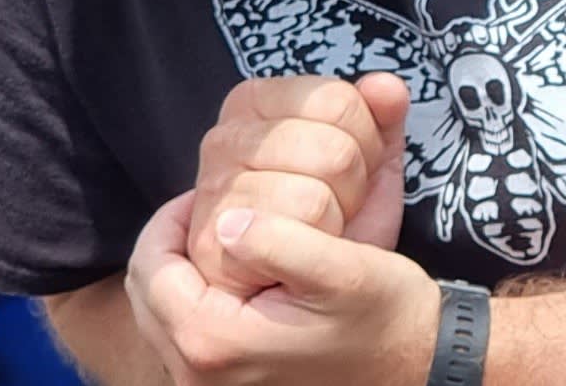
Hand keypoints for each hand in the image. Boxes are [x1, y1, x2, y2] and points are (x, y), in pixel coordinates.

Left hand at [128, 192, 440, 385]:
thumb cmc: (386, 318)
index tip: (207, 198)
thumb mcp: (344, 270)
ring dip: (179, 274)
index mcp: (214, 343)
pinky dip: (195, 302)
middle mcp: (198, 377)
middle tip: (207, 216)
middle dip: (168, 247)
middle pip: (147, 294)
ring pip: (162, 316)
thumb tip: (224, 222)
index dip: (170, 221)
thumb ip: (281, 242)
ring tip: (219, 243)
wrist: (418, 368)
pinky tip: (235, 281)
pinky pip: (185, 338)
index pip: (151, 267)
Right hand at [189, 73, 411, 296]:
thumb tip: (387, 87)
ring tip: (312, 237)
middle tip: (330, 213)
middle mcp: (221, 139)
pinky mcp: (213, 242)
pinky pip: (288, 239)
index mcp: (253, 105)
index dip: (364, 141)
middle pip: (333, 150)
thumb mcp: (370, 167)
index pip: (335, 99)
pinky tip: (296, 261)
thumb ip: (381, 117)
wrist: (320, 298)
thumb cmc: (339, 231)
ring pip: (314, 196)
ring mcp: (212, 190)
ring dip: (329, 226)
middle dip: (349, 190)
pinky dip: (311, 251)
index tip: (348, 171)